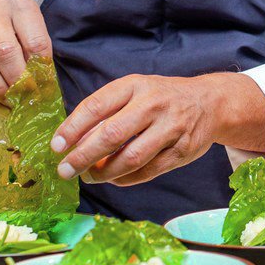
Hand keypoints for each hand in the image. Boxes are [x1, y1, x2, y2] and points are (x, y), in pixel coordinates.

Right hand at [0, 0, 51, 104]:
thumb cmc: (3, 12)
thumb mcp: (23, 16)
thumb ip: (34, 42)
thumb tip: (44, 82)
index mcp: (18, 2)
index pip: (36, 42)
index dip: (41, 70)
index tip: (45, 88)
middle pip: (6, 53)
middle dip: (18, 82)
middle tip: (27, 99)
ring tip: (11, 102)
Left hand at [52, 73, 264, 185]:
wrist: (209, 102)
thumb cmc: (161, 97)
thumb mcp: (134, 91)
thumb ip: (106, 112)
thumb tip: (72, 142)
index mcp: (135, 85)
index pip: (97, 106)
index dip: (72, 128)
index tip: (56, 146)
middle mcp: (153, 104)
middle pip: (112, 135)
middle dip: (83, 156)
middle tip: (65, 170)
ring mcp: (171, 128)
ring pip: (131, 157)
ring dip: (104, 172)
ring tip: (89, 177)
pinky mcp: (182, 150)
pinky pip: (148, 171)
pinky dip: (125, 179)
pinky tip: (113, 178)